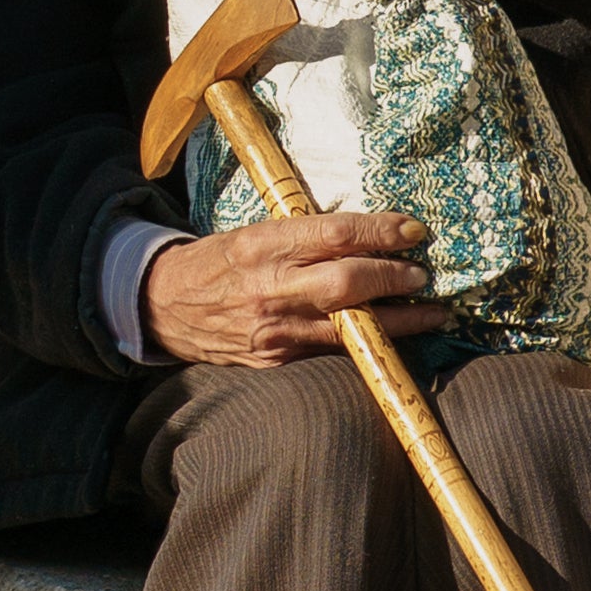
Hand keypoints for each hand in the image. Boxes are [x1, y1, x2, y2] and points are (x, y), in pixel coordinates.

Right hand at [142, 212, 449, 366]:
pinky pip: (331, 350)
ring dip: (398, 320)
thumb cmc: (214, 262)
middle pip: (349, 282)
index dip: (381, 231)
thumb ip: (301, 235)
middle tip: (421, 274)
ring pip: (350, 326)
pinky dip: (365, 341)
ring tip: (430, 312)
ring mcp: (274, 330)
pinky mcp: (275, 360)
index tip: (413, 229)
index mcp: (262, 246)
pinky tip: (389, 336)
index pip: (335, 234)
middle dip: (395, 277)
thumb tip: (364, 234)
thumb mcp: (251, 233)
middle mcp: (270, 288)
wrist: (160, 306)